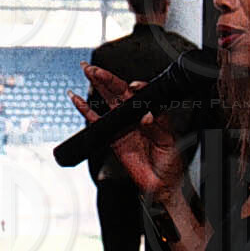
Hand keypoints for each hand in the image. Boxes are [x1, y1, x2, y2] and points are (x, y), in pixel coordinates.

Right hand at [70, 63, 185, 196]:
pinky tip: (78, 100)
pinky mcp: (113, 138)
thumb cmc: (171, 161)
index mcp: (151, 112)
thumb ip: (156, 126)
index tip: (132, 86)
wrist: (162, 183)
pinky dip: (86, 111)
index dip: (134, 87)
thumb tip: (146, 115)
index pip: (139, 93)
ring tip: (86, 72)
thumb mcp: (169, 140)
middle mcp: (135, 116)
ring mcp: (123, 126)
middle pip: (119, 92)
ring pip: (107, 101)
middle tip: (94, 67)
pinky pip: (97, 122)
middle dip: (106, 77)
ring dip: (97, 86)